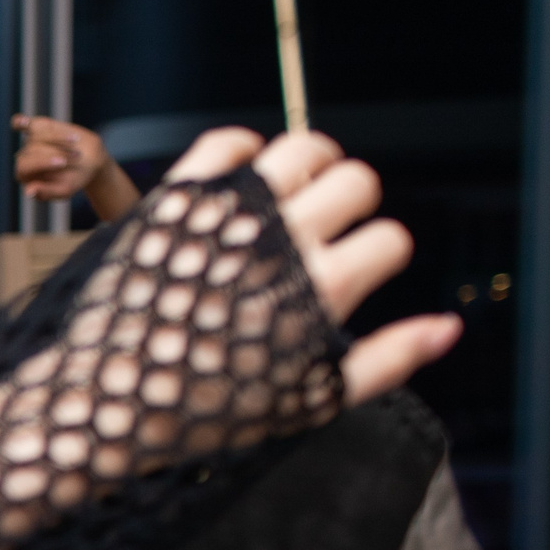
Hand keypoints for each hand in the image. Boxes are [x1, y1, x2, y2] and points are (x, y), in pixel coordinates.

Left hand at [12, 115, 127, 208]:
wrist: (89, 160)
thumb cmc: (75, 178)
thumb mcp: (65, 189)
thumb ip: (46, 192)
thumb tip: (29, 191)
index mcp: (25, 176)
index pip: (24, 167)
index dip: (43, 163)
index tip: (63, 163)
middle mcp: (24, 158)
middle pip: (32, 149)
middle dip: (55, 151)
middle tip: (76, 156)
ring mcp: (28, 142)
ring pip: (36, 134)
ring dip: (57, 137)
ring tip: (75, 141)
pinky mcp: (35, 127)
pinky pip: (20, 123)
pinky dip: (19, 122)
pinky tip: (21, 121)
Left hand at [165, 129, 460, 404]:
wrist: (102, 400)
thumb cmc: (202, 408)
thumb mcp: (305, 400)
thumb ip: (384, 362)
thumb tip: (447, 328)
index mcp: (320, 289)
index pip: (390, 240)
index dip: (380, 254)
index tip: (358, 267)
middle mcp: (281, 241)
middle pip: (356, 182)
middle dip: (355, 200)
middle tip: (332, 220)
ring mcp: (228, 213)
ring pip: (304, 147)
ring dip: (314, 161)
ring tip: (299, 187)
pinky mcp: (176, 197)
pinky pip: (227, 141)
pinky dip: (244, 146)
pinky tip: (244, 172)